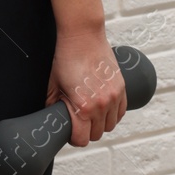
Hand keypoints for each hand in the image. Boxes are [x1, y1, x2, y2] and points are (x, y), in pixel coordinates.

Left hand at [44, 28, 126, 147]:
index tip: (70, 132)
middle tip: (78, 121)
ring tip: (90, 114)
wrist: (83, 35)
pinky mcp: (121, 87)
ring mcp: (114, 96)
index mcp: (83, 107)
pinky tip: (103, 108)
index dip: (73, 138)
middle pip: (97, 134)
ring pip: (110, 125)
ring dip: (100, 124)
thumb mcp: (53, 85)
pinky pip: (121, 112)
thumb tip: (53, 118)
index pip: (82, 139)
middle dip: (86, 131)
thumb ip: (52, 106)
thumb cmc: (67, 57)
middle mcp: (101, 105)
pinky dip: (113, 114)